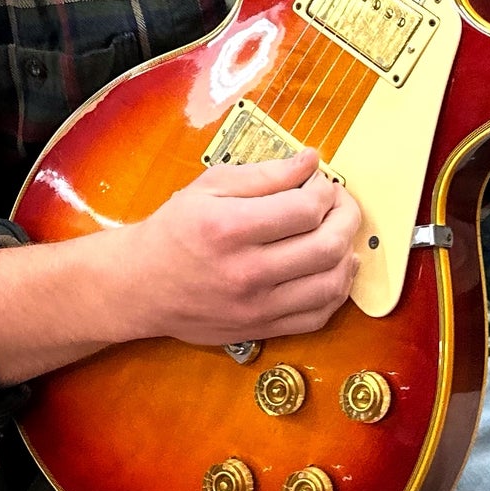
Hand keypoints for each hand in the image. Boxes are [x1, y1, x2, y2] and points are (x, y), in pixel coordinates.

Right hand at [118, 149, 362, 345]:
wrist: (141, 285)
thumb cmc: (175, 229)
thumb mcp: (210, 186)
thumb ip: (266, 173)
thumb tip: (312, 160)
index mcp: (231, 228)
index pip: (306, 208)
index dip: (326, 189)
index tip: (320, 181)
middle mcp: (246, 272)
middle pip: (327, 247)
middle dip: (347, 216)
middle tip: (340, 203)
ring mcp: (256, 307)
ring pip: (331, 285)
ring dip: (348, 253)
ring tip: (340, 233)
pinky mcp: (261, 330)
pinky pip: (318, 316)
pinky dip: (337, 290)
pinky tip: (334, 268)